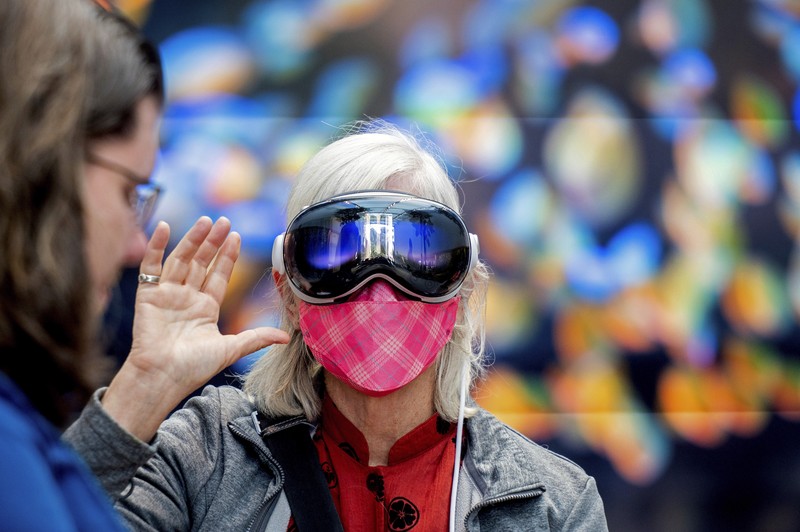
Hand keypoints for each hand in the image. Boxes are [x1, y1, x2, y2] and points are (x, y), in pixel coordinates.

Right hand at [102, 216, 288, 440]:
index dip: (227, 256)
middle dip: (213, 242)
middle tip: (224, 220)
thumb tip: (286, 337)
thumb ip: (256, 337)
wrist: (162, 377)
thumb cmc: (194, 368)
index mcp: (206, 309)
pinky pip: (151, 266)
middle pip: (202, 263)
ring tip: (205, 221)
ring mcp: (167, 295)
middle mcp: (187, 298)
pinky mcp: (147, 295)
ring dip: (193, 239)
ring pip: (181, 260)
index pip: (219, 275)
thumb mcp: (231, 349)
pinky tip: (164, 227)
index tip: (236, 236)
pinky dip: (156, 246)